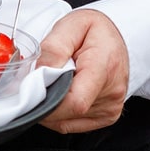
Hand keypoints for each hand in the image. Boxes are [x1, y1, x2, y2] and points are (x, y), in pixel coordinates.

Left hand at [37, 9, 130, 133]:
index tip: (34, 88)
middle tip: (44, 79)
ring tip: (58, 82)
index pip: (74, 102)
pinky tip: (62, 94)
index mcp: (104, 67)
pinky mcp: (106, 117)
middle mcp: (112, 92)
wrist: (115, 37)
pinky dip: (58, 113)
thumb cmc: (94, 31)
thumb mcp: (71, 26)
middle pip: (66, 113)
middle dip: (45, 100)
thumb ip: (53, 49)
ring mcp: (110, 108)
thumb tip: (40, 74)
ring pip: (64, 121)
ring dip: (51, 106)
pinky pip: (70, 125)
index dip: (47, 101)